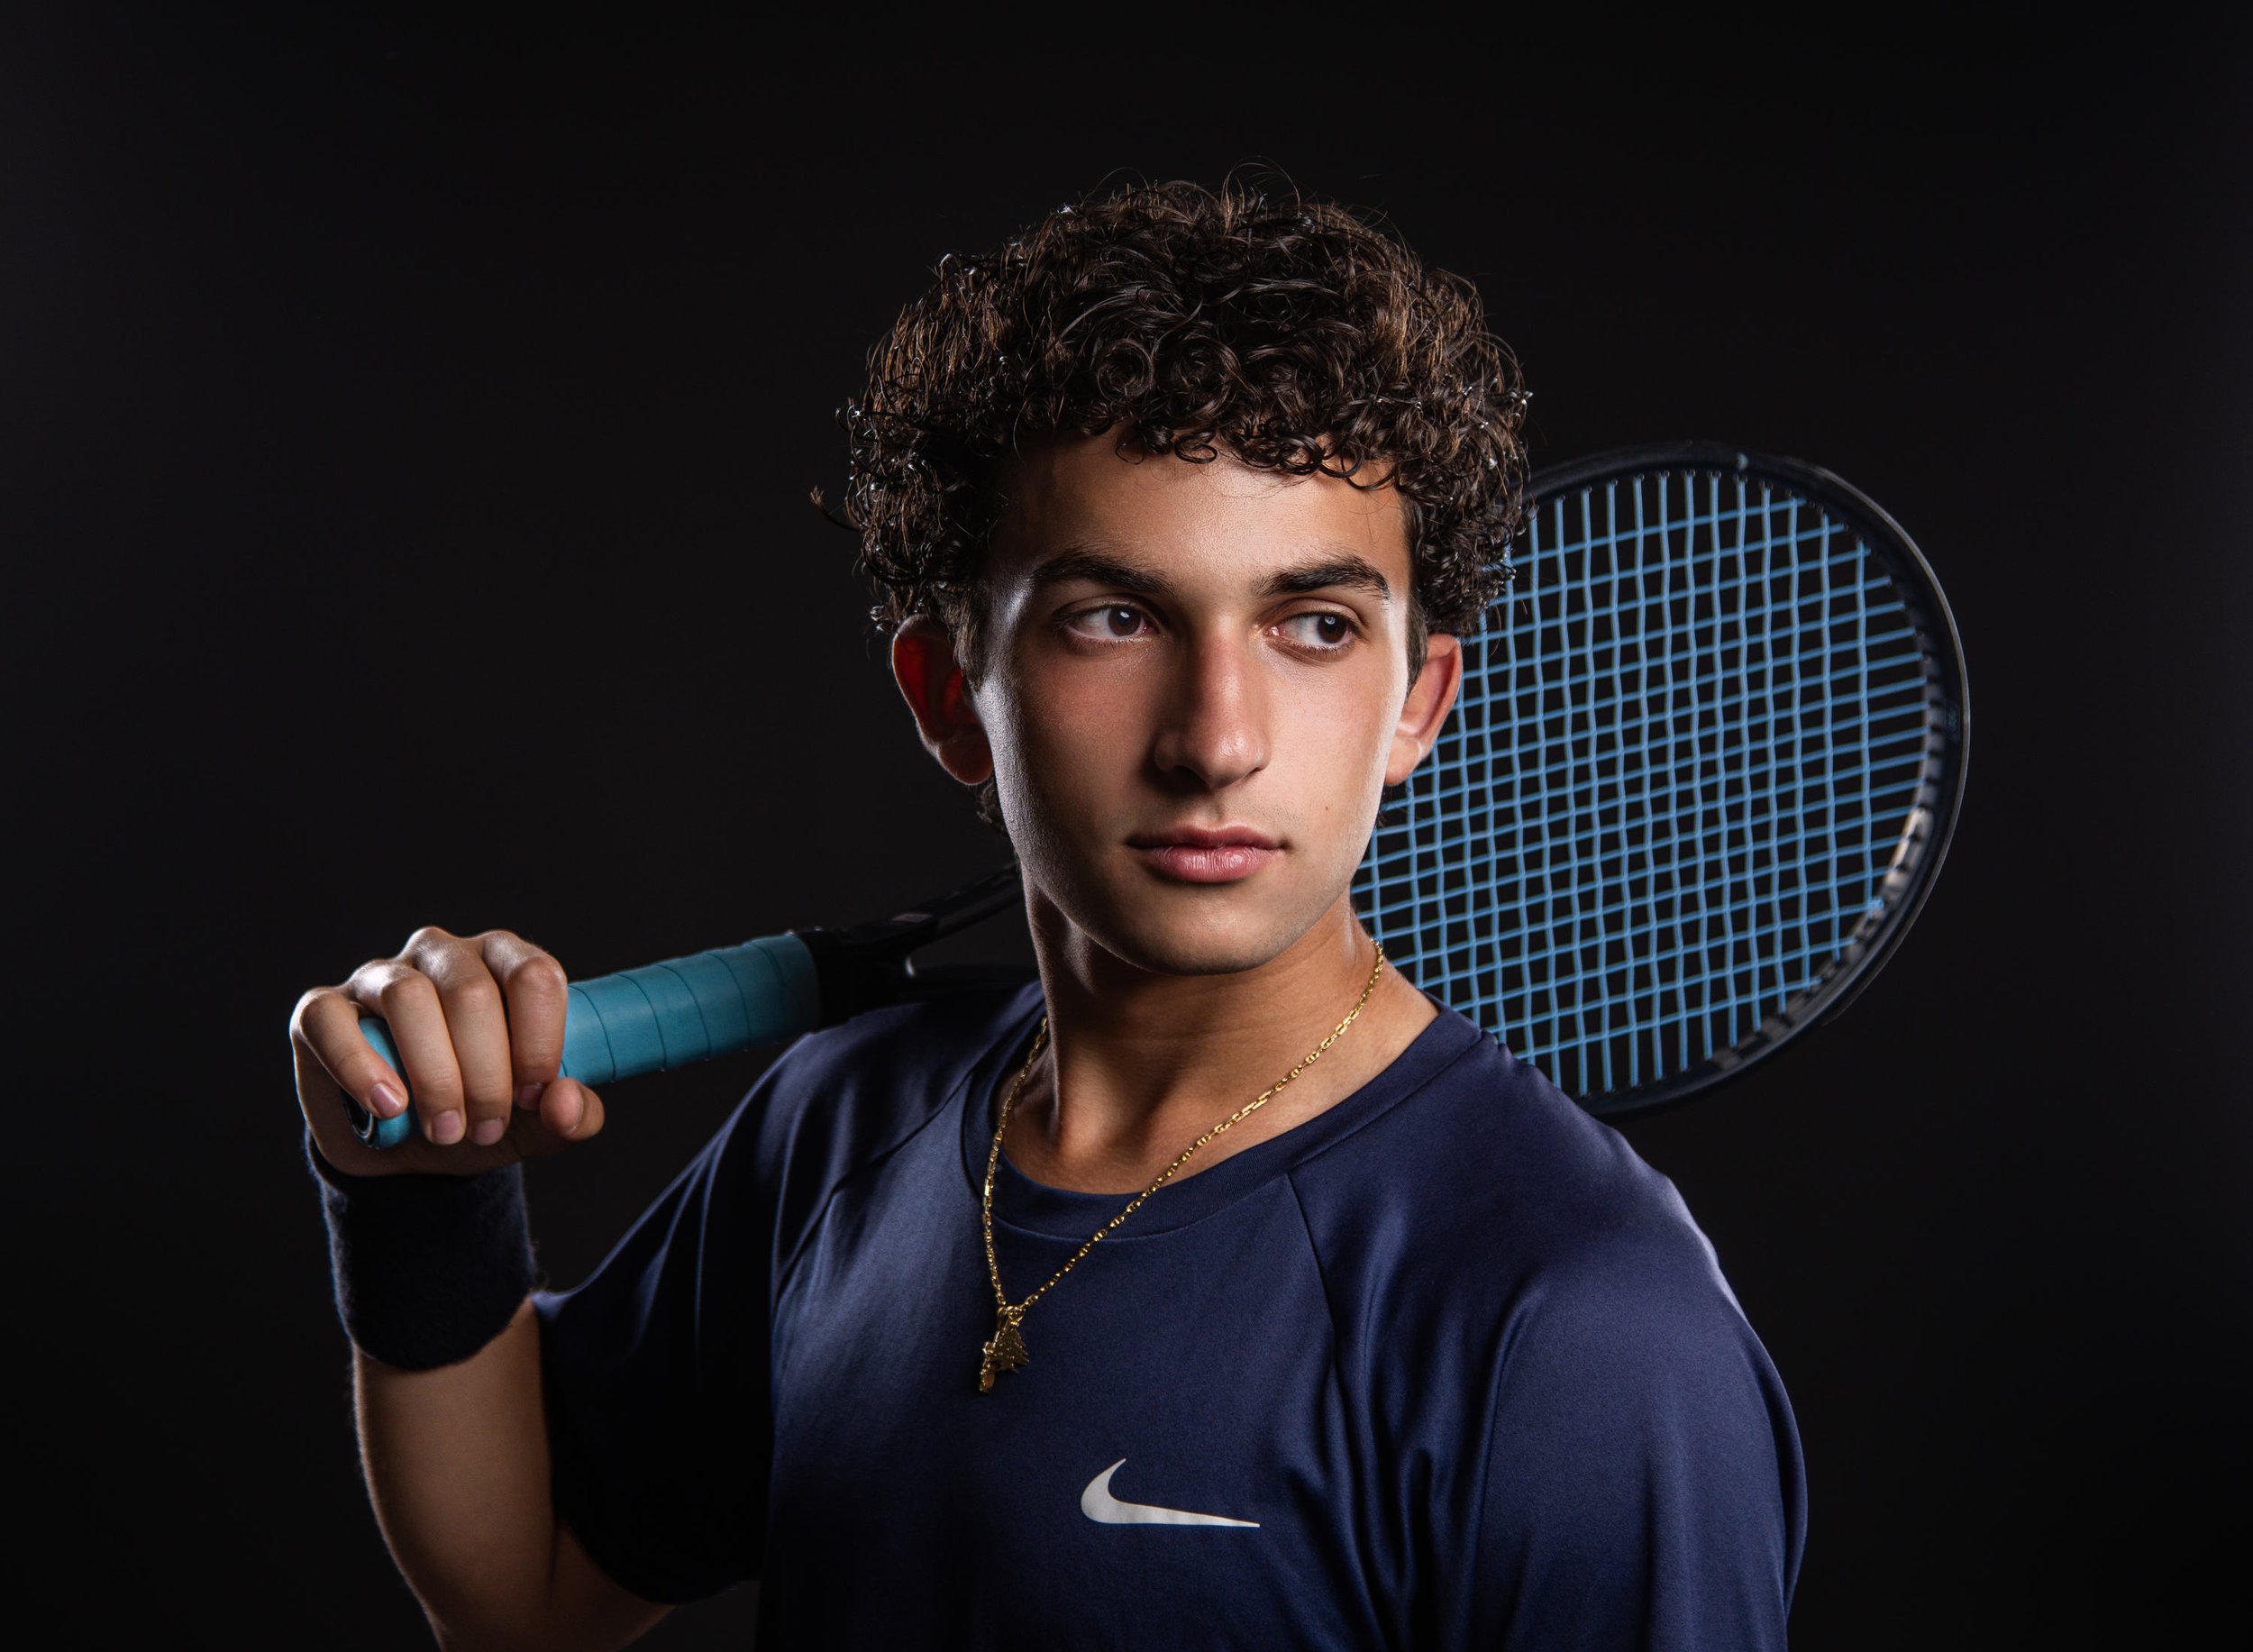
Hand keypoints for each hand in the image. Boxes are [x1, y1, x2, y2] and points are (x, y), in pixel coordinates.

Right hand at [291, 926, 606, 1177]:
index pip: (534, 974)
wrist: (402, 1150)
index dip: (539, 1041)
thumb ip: (571, 1116)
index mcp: (502, 963)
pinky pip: (332, 1020)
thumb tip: (567, 1104)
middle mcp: (443, 955)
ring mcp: (380, 976)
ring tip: (444, 1129)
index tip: (533, 1098)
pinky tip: (389, 1106)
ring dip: (434, 1075)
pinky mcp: (322, 1009)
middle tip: (486, 1128)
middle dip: (486, 1074)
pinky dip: (361, 1066)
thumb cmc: (477, 1115)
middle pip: (472, 992)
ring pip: (409, 997)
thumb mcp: (533, 1124)